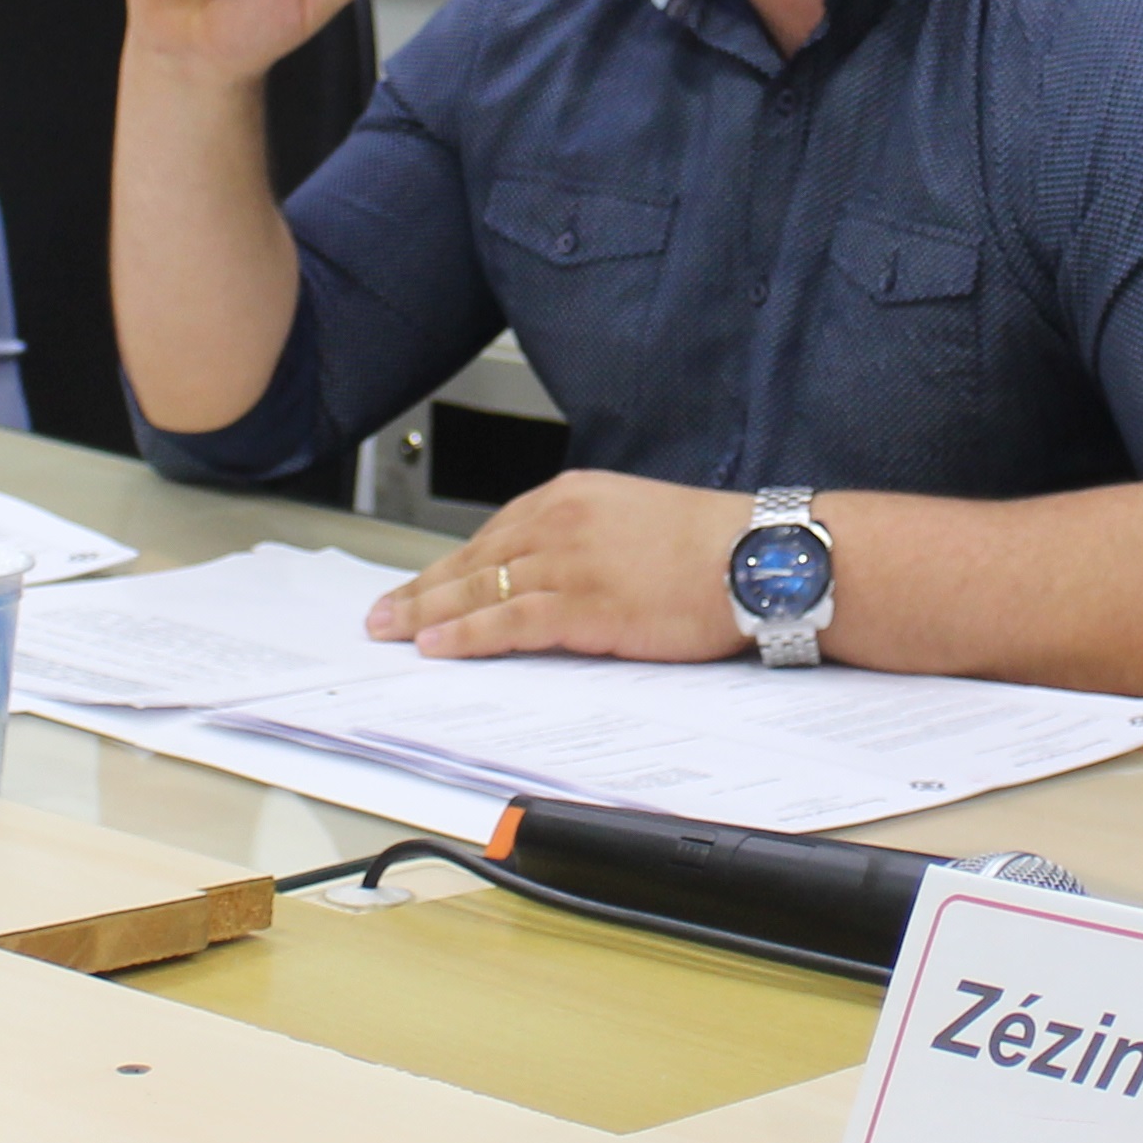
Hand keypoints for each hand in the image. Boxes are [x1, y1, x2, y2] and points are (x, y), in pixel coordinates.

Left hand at [365, 469, 747, 662]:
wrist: (759, 555)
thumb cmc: (714, 545)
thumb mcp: (637, 522)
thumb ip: (590, 541)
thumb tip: (560, 575)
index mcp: (574, 496)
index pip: (494, 534)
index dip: (451, 565)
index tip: (423, 584)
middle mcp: (560, 520)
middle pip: (473, 559)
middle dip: (422, 589)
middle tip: (383, 613)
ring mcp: (568, 561)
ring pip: (479, 590)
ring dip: (427, 613)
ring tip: (391, 632)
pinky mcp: (582, 602)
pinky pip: (507, 622)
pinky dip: (465, 636)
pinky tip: (436, 646)